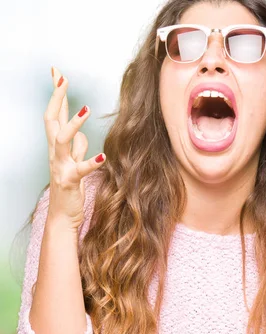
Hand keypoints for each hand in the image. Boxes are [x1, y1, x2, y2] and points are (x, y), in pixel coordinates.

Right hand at [44, 67, 104, 228]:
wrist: (62, 216)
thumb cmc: (69, 188)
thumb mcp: (74, 163)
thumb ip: (76, 148)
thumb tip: (80, 135)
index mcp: (58, 147)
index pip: (55, 114)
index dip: (56, 94)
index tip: (58, 73)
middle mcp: (55, 153)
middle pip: (51, 120)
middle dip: (56, 99)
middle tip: (62, 79)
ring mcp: (61, 166)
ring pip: (61, 141)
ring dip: (73, 124)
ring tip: (86, 109)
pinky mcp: (71, 181)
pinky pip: (80, 170)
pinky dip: (90, 163)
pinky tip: (102, 157)